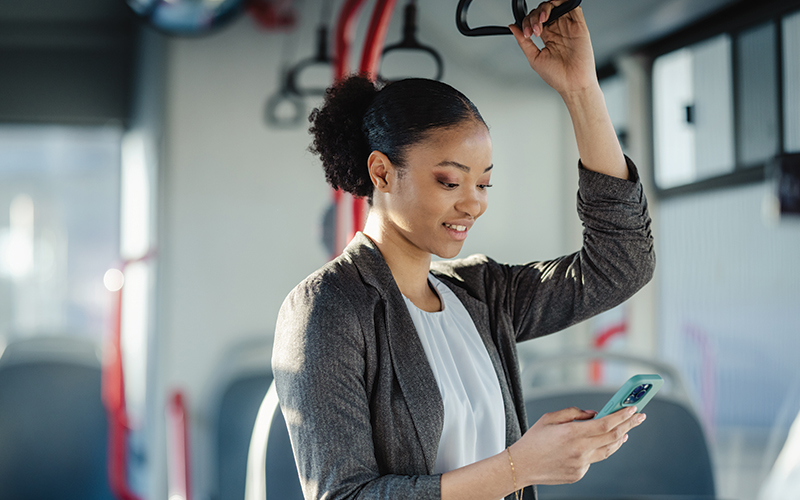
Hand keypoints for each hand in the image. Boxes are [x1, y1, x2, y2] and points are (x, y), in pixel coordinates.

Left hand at [508, 1, 597, 95]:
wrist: (572, 84)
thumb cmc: (557, 76)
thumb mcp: (534, 58)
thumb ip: (523, 42)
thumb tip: (512, 27)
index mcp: (548, 38)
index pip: (535, 20)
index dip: (528, 22)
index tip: (526, 33)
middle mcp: (558, 30)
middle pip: (544, 11)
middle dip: (534, 16)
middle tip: (533, 31)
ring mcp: (568, 27)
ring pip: (556, 6)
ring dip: (545, 8)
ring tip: (541, 20)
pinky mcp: (579, 26)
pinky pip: (573, 7)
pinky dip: (561, 3)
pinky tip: (552, 13)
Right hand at [509, 406, 645, 484]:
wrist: (521, 466)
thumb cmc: (533, 441)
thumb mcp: (550, 418)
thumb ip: (574, 413)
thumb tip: (593, 414)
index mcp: (572, 433)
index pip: (606, 423)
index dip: (622, 415)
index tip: (632, 408)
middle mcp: (580, 450)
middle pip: (613, 436)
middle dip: (629, 424)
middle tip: (639, 416)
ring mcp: (581, 464)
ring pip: (608, 450)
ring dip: (620, 438)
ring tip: (626, 430)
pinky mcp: (580, 473)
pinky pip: (595, 459)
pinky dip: (600, 449)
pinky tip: (601, 443)